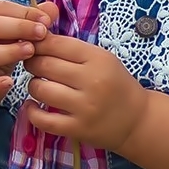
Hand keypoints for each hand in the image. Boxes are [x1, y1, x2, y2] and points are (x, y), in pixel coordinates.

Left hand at [26, 34, 151, 150]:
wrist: (137, 119)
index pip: (57, 44)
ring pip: (40, 90)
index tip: (33, 47)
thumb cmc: (115, 84)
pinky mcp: (78, 129)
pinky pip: (43, 120)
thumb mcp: (101, 59)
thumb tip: (36, 39)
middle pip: (44, 65)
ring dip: (33, 86)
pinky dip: (31, 112)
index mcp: (99, 59)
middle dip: (32, 63)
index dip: (38, 44)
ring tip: (40, 85)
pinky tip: (33, 105)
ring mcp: (85, 107)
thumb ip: (72, 49)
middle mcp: (92, 82)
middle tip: (33, 66)